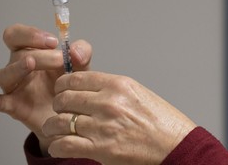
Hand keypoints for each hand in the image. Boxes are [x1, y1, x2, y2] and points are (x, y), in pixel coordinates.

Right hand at [0, 24, 91, 153]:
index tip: (54, 42)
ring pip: (6, 74)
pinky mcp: (18, 108)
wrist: (76, 113)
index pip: (18, 35)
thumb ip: (83, 52)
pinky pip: (2, 103)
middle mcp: (22, 68)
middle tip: (60, 60)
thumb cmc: (73, 85)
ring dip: (18, 67)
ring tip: (31, 64)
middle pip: (17, 53)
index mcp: (34, 53)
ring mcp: (18, 88)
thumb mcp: (82, 65)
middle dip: (39, 53)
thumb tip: (74, 52)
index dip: (31, 34)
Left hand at [42, 71, 195, 164]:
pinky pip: (65, 144)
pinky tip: (59, 144)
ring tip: (53, 127)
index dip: (62, 84)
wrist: (176, 144)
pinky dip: (57, 145)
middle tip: (59, 109)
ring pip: (61, 121)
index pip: (76, 78)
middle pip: (65, 98)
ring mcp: (104, 126)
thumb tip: (86, 88)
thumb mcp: (136, 92)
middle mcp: (109, 102)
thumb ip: (109, 88)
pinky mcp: (102, 149)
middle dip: (57, 104)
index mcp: (117, 84)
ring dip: (52, 125)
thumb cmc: (159, 119)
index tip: (61, 89)